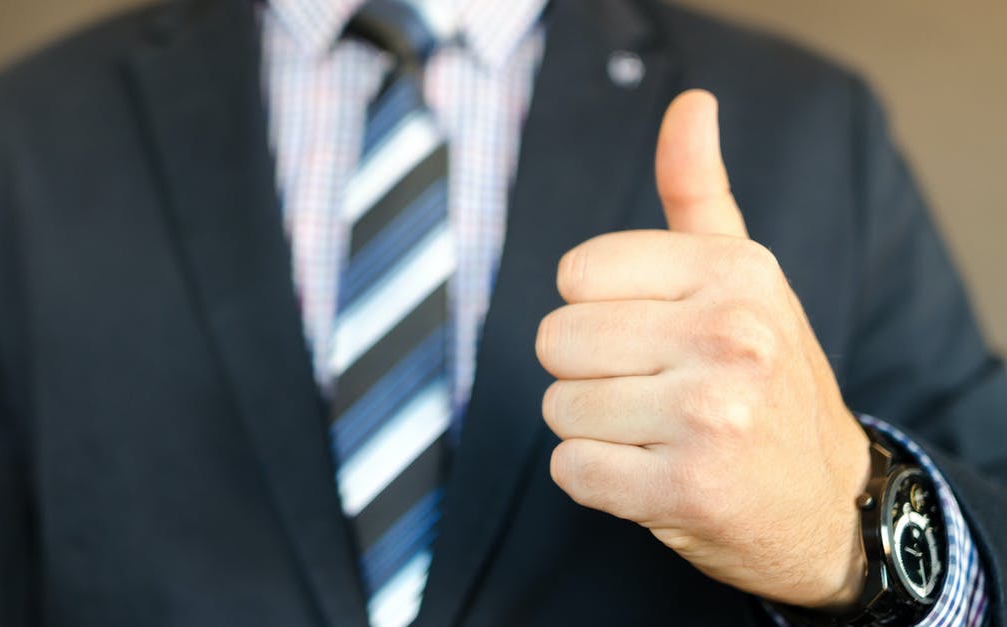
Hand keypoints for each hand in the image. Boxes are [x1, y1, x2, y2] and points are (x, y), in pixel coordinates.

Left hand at [535, 90, 871, 609]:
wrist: (826, 498)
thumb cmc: (767, 375)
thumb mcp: (742, 275)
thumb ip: (699, 191)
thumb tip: (690, 103)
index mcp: (736, 272)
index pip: (577, 274)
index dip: (596, 308)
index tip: (649, 331)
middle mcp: (730, 337)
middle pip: (556, 339)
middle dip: (588, 371)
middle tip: (651, 390)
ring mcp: (711, 417)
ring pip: (559, 406)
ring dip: (592, 427)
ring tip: (657, 432)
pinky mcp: (686, 491)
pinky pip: (570, 470)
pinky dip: (594, 479)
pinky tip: (650, 475)